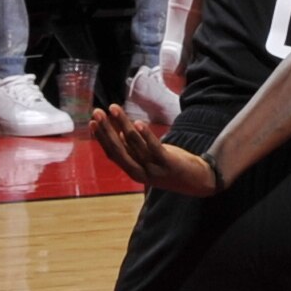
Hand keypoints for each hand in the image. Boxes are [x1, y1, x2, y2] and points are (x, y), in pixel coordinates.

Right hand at [87, 100, 215, 192]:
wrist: (197, 181)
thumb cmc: (170, 167)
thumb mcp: (148, 160)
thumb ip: (134, 150)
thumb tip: (119, 133)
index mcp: (132, 171)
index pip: (112, 153)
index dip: (101, 138)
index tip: (93, 122)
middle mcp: (139, 172)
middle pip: (118, 149)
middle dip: (106, 129)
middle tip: (97, 112)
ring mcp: (153, 168)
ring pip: (134, 144)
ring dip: (122, 124)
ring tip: (114, 109)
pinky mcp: (168, 163)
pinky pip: (154, 147)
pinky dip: (145, 135)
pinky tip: (138, 122)